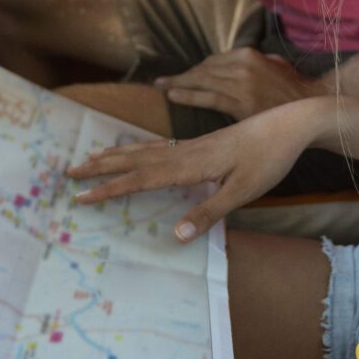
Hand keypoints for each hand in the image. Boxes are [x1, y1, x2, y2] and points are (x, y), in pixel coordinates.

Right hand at [67, 103, 318, 240]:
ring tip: (91, 157)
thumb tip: (175, 235)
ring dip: (115, 155)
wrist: (290, 123)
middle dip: (100, 168)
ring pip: (144, 150)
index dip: (109, 190)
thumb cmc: (269, 159)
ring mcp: (192, 146)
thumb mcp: (243, 192)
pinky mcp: (203, 143)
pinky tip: (135, 150)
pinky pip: (159, 146)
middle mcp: (185, 153)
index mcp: (190, 165)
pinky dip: (138, 148)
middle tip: (68, 171)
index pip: (141, 180)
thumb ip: (209, 212)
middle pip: (133, 160)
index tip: (81, 197)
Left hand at [153, 48, 326, 121]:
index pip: (213, 61)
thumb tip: (236, 64)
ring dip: (178, 84)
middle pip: (203, 70)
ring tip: (161, 87)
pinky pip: (207, 98)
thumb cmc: (294, 88)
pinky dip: (187, 96)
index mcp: (248, 54)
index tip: (183, 76)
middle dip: (182, 76)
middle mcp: (241, 65)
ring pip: (201, 81)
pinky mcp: (240, 103)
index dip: (195, 70)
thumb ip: (254, 61)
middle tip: (161, 82)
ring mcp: (240, 84)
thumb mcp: (275, 64)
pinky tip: (173, 96)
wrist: (311, 106)